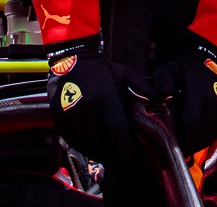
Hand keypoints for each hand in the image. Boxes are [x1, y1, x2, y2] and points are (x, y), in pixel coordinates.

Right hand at [47, 37, 135, 164]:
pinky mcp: (59, 115)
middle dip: (112, 155)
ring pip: (85, 143)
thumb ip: (141, 86)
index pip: (116, 131)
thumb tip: (157, 99)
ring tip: (106, 157)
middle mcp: (86, 107)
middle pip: (101, 141)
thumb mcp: (124, 72)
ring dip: (97, 153)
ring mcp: (70, 112)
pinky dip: (82, 146)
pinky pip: (71, 139)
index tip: (132, 158)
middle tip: (121, 162)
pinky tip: (90, 148)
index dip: (125, 148)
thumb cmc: (99, 67)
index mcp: (104, 97)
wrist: (70, 54)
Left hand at [152, 35, 216, 153]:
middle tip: (177, 149)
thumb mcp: (169, 70)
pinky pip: (216, 132)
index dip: (183, 138)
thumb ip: (163, 80)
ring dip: (197, 143)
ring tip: (185, 146)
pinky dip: (205, 139)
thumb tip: (160, 93)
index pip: (192, 123)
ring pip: (209, 135)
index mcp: (200, 93)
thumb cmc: (184, 70)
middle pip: (201, 133)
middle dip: (188, 144)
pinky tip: (195, 140)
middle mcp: (215, 102)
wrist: (206, 61)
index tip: (174, 145)